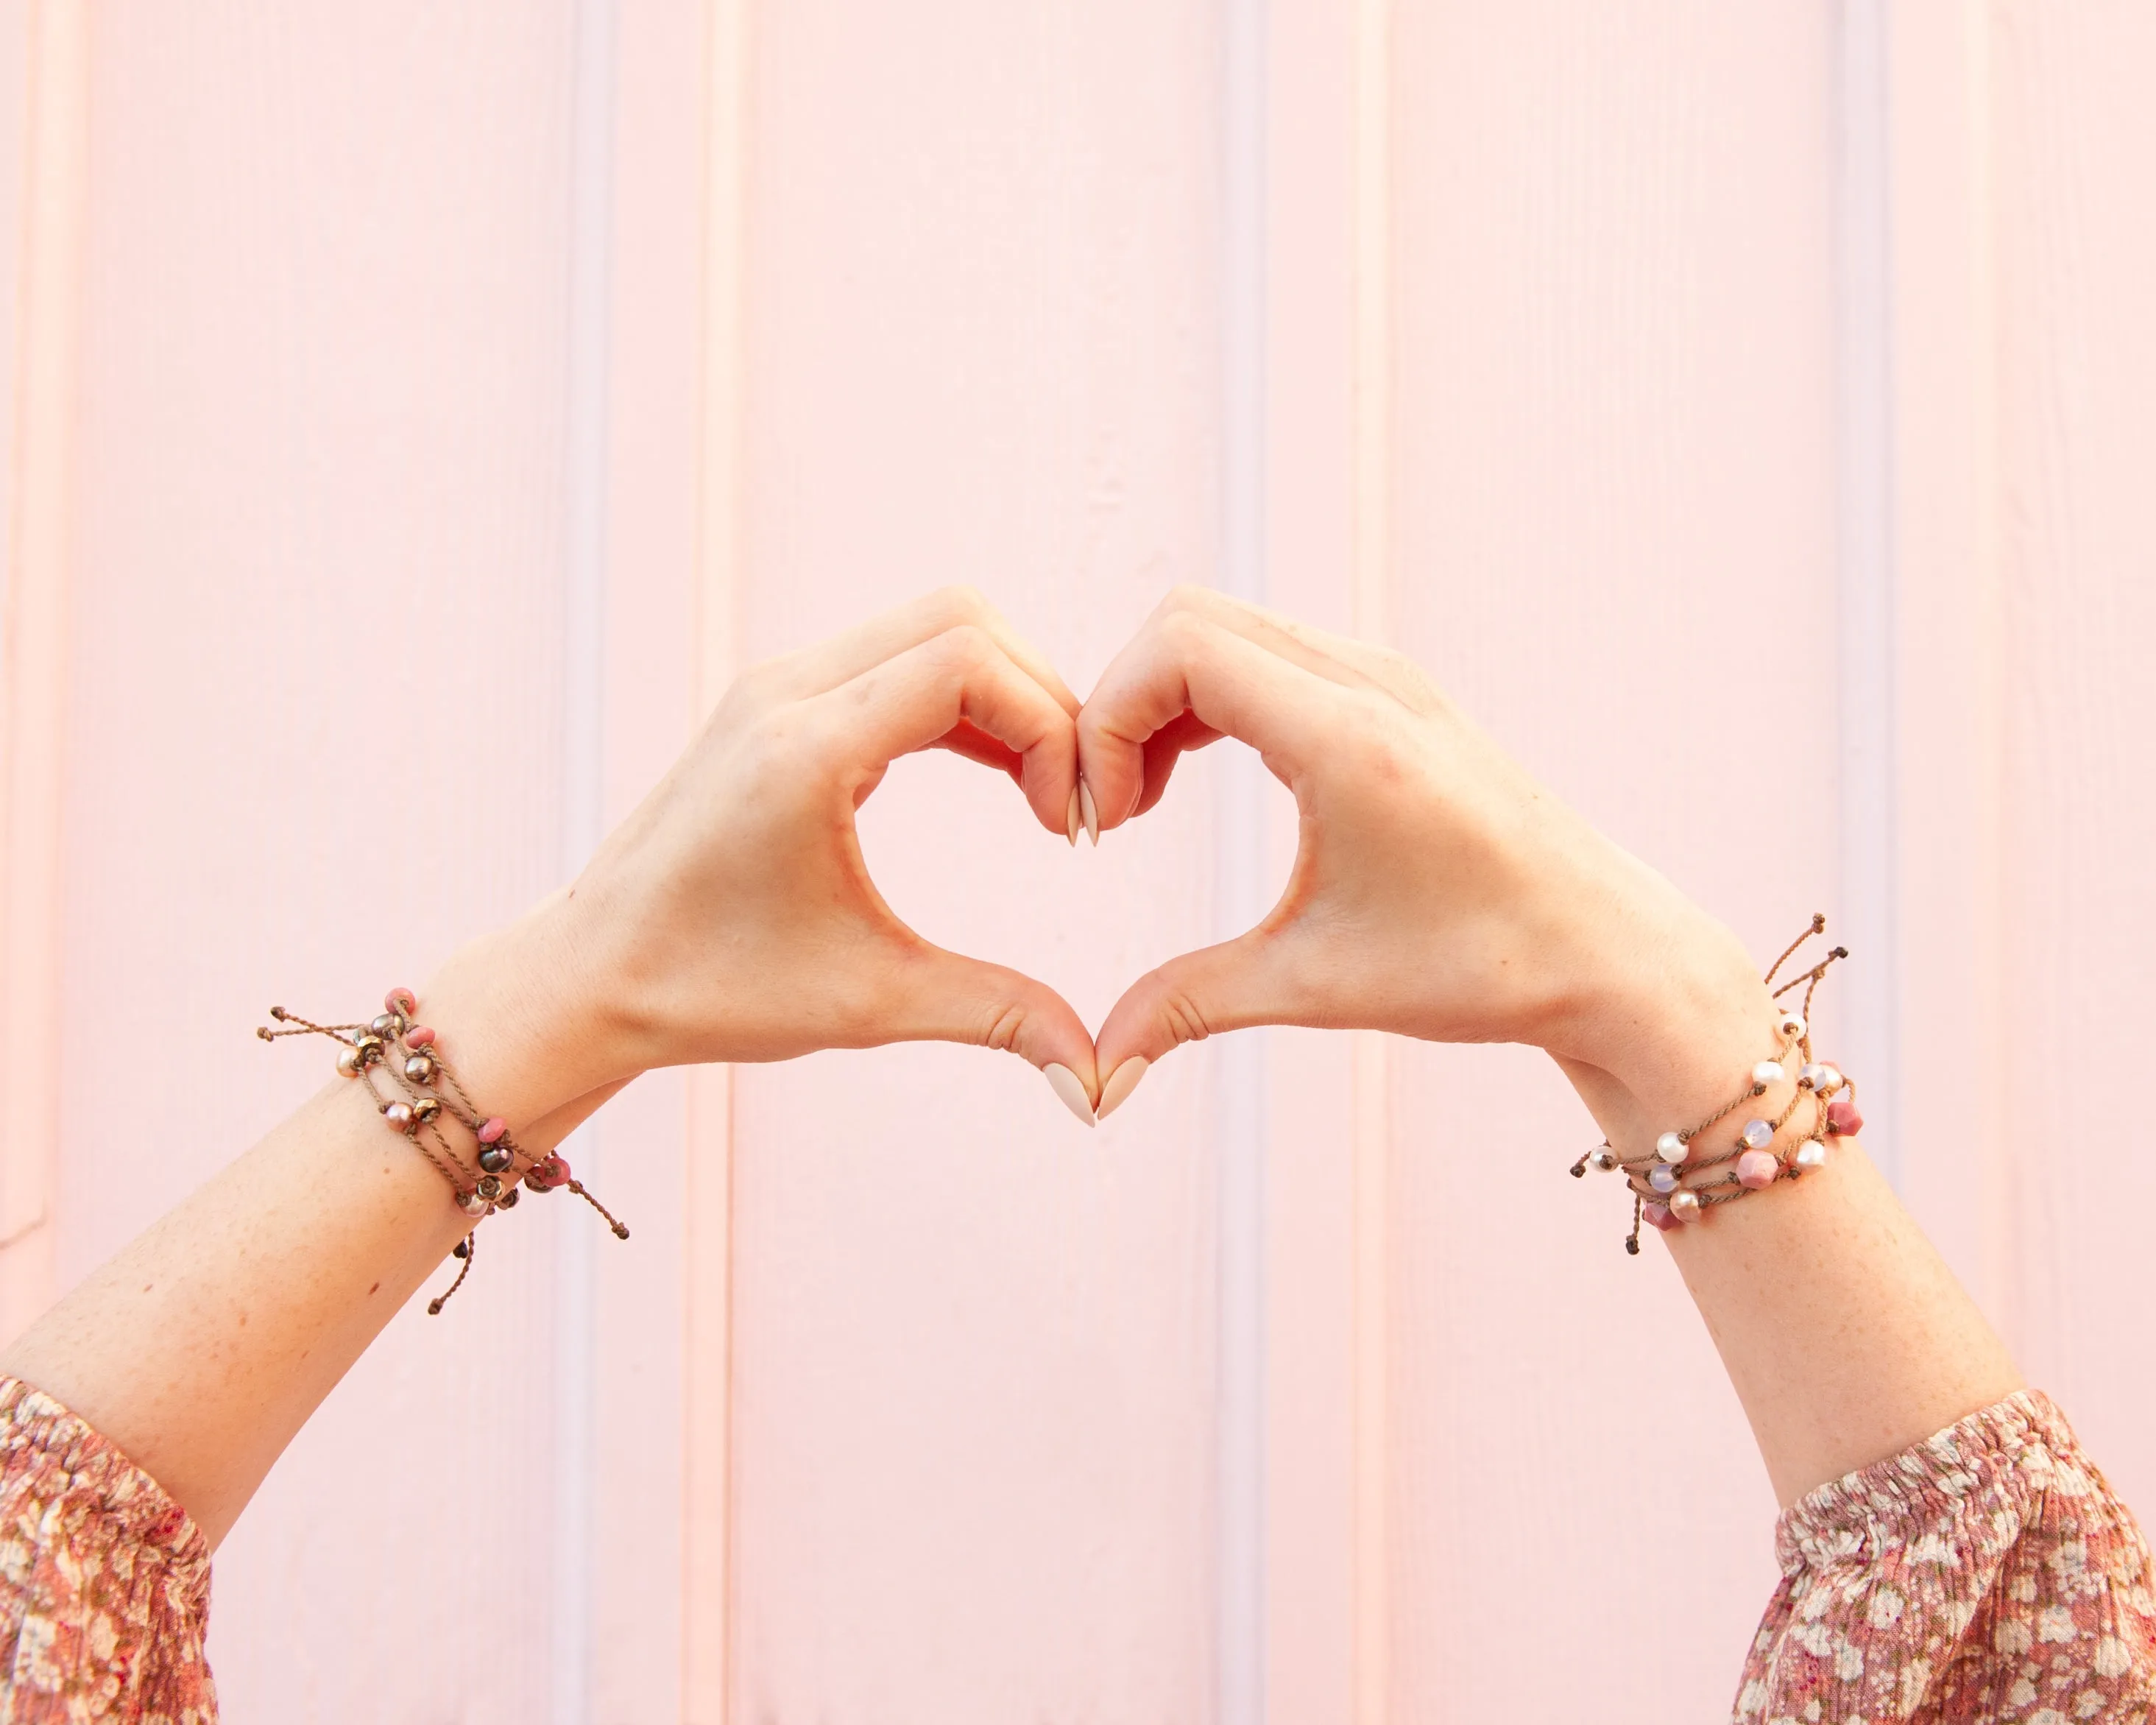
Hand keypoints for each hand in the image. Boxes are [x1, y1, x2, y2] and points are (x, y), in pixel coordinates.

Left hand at [430, 588, 1101, 1121]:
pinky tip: (993, 775)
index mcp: (805, 748)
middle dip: (1041, 700)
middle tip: (1067, 803)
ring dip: (1003, 695)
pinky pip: (894, 658)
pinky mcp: (774, 702)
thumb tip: (1099, 1081)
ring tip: (1038, 794)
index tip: (1067, 826)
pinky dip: (960, 699)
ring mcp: (775, 687)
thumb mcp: (869, 1005)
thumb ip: (997, 1017)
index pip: (967, 662)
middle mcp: (786, 692)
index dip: (1050, 728)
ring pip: (931, 628)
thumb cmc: (710, 991)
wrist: (589, 978)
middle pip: (963, 619)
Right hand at [1078, 588, 1768, 1123]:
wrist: (1610, 952)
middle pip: (1185, 618)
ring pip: (1225, 626)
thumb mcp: (1318, 986)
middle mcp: (1368, 682)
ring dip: (1163, 700)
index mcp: (1348, 738)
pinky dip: (1211, 696)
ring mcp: (1386, 677)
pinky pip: (1269, 648)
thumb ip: (1187, 1009)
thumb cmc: (1483, 967)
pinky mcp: (1394, 692)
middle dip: (1119, 705)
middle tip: (1113, 813)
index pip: (1177, 649)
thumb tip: (1095, 1074)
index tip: (1104, 823)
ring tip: (1146, 801)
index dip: (1106, 723)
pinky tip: (1201, 777)